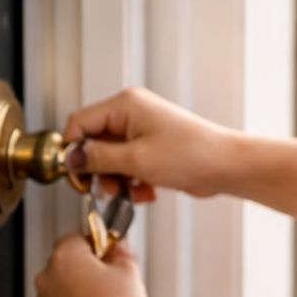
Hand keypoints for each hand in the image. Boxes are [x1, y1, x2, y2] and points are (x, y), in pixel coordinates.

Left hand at [34, 235, 149, 296]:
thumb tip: (118, 252)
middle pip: (66, 263)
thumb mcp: (128, 270)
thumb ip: (120, 254)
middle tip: (108, 276)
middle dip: (85, 268)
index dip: (94, 243)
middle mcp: (47, 278)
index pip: (75, 237)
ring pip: (60, 289)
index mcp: (65, 256)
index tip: (107, 251)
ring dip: (76, 290)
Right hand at [65, 87, 235, 199]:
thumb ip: (97, 159)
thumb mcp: (136, 160)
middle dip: (99, 170)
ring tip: (131, 190)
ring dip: (116, 180)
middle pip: (93, 142)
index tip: (76, 175)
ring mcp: (142, 130)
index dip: (73, 150)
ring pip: (110, 158)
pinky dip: (133, 182)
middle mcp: (132, 113)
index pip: (79, 122)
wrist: (225, 166)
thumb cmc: (191, 154)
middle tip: (108, 187)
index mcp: (125, 105)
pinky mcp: (151, 147)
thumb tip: (71, 157)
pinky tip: (147, 191)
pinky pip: (127, 165)